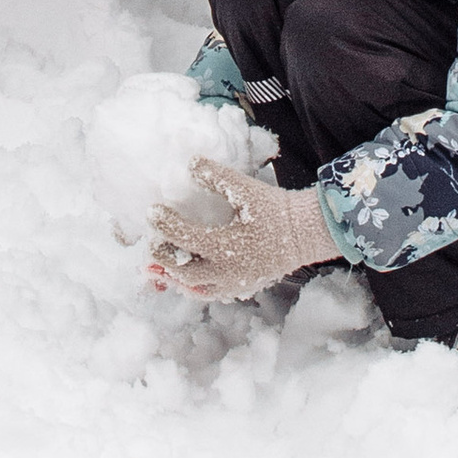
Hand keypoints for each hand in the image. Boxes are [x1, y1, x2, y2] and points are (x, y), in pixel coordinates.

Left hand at [149, 158, 339, 300]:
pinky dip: (196, 287)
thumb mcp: (245, 189)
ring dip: (176, 276)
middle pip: (183, 271)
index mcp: (224, 247)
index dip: (164, 224)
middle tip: (152, 243)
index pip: (183, 237)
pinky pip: (212, 293)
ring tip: (162, 265)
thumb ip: (216, 176)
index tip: (153, 211)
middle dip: (164, 257)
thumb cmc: (274, 209)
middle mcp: (226, 271)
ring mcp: (234, 284)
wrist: (304, 232)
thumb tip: (190, 163)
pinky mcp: (243, 288)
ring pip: (195, 288)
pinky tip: (188, 277)